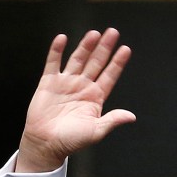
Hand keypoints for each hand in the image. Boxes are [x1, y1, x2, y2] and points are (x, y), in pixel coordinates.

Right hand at [16, 27, 135, 172]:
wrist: (45, 143)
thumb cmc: (71, 141)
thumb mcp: (95, 132)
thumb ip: (112, 120)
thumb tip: (131, 116)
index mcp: (95, 98)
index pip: (109, 76)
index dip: (117, 63)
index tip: (126, 49)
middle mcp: (82, 87)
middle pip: (96, 63)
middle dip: (104, 48)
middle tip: (113, 32)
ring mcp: (66, 83)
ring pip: (78, 59)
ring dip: (85, 46)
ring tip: (94, 33)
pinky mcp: (49, 82)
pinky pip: (53, 63)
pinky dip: (57, 51)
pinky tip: (62, 38)